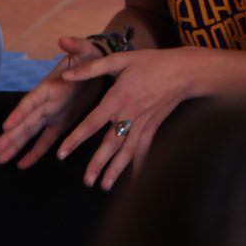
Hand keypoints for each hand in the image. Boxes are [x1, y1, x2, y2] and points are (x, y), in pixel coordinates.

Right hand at [0, 36, 106, 168]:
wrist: (99, 65)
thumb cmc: (91, 56)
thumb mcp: (87, 50)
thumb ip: (77, 46)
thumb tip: (64, 40)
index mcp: (50, 86)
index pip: (31, 101)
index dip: (19, 113)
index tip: (6, 126)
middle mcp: (46, 102)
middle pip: (24, 122)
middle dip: (9, 137)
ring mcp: (51, 114)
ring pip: (29, 133)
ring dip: (14, 146)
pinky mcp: (61, 123)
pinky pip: (46, 141)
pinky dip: (35, 153)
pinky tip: (21, 164)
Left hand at [57, 46, 195, 188]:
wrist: (182, 72)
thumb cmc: (150, 63)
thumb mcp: (120, 60)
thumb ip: (92, 68)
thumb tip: (66, 74)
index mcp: (118, 98)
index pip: (92, 123)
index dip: (76, 138)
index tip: (62, 153)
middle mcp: (129, 115)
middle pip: (110, 144)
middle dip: (98, 164)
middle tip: (86, 181)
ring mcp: (143, 124)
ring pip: (127, 151)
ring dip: (116, 170)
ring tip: (104, 186)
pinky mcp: (153, 127)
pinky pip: (144, 150)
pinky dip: (140, 165)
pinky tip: (135, 180)